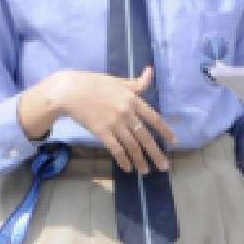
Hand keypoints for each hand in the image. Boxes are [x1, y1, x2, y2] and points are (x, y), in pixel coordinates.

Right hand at [19, 67, 176, 172]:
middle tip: (164, 166)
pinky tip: (127, 168)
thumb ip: (136, 83)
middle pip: (145, 137)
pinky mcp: (102, 132)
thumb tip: (150, 72)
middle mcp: (127, 112)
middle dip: (156, 153)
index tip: (174, 142)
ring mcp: (114, 123)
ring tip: (146, 171)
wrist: (70, 90)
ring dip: (140, 160)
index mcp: (133, 99)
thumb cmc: (93, 83)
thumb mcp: (118, 81)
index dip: (165, 131)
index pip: (154, 118)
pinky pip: (116, 149)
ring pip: (132, 146)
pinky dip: (123, 160)